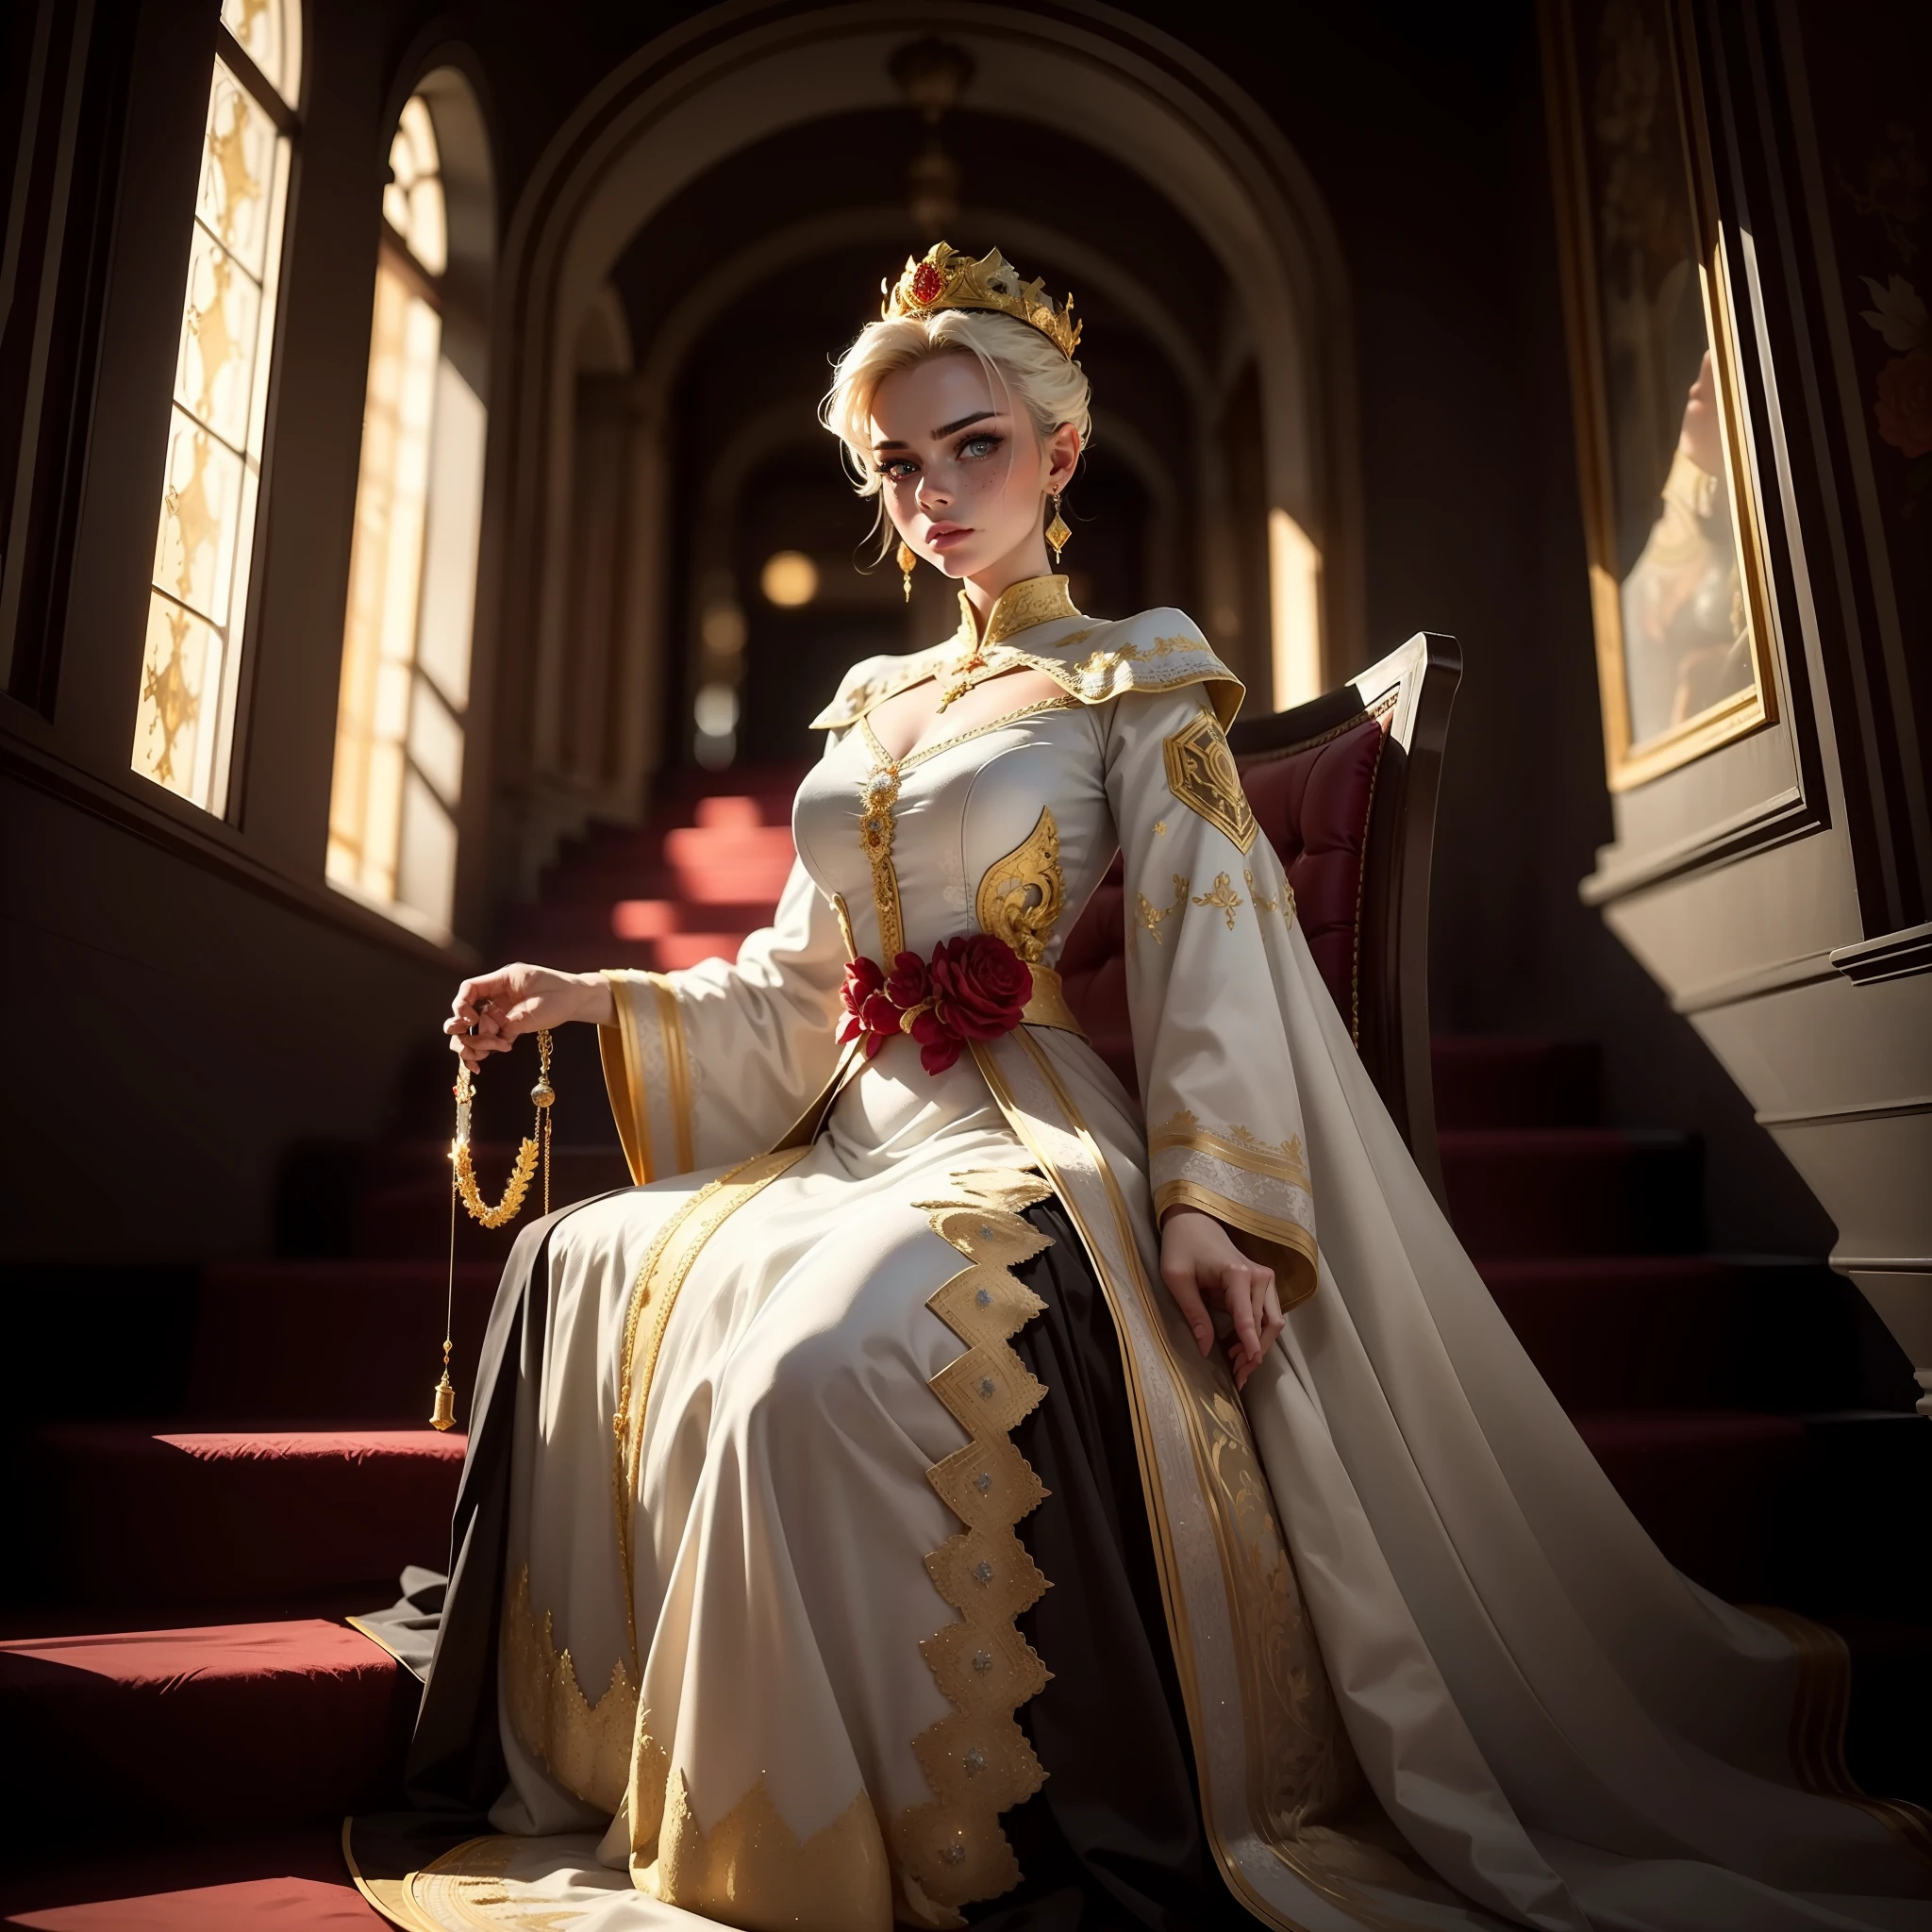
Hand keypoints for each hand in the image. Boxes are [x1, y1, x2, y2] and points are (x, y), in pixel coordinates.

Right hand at [445, 964, 611, 1071]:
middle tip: (467, 1046)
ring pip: (476, 1029)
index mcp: (503, 981)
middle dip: (461, 1031)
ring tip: (481, 1059)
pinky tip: (482, 1064)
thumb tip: (493, 1035)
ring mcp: (502, 1012)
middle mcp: (498, 996)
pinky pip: (490, 1038)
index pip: (470, 989)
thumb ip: (513, 1020)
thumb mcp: (537, 1007)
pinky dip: (484, 1050)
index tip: (470, 1022)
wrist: (579, 1000)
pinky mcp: (509, 1026)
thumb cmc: (561, 994)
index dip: (461, 1005)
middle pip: (466, 1011)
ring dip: (474, 1044)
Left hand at [1159, 1206, 1282, 1390]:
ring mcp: (1264, 1279)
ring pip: (1273, 1322)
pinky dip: (1257, 1334)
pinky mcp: (1262, 1283)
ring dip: (1259, 1346)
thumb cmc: (1181, 1246)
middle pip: (1268, 1324)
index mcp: (1237, 1274)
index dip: (1249, 1345)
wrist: (1194, 1220)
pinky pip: (1266, 1314)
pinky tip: (1238, 1349)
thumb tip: (1205, 1349)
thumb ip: (1194, 1314)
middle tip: (1238, 1376)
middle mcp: (1259, 1276)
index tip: (1248, 1367)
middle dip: (1255, 1353)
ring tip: (1237, 1366)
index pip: (1248, 1317)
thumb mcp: (1177, 1280)